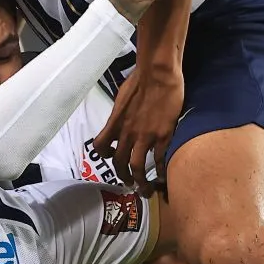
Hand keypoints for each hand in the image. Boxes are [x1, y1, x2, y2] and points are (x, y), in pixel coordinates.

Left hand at [93, 65, 184, 189]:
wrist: (157, 74)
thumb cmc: (139, 80)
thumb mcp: (121, 100)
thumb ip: (120, 115)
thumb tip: (121, 122)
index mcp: (114, 123)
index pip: (100, 146)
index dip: (104, 155)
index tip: (110, 156)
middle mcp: (126, 133)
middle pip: (118, 162)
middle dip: (122, 176)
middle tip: (128, 183)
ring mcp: (144, 136)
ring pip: (137, 167)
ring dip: (139, 182)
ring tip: (144, 189)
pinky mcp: (162, 136)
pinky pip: (158, 159)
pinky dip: (160, 171)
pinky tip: (163, 177)